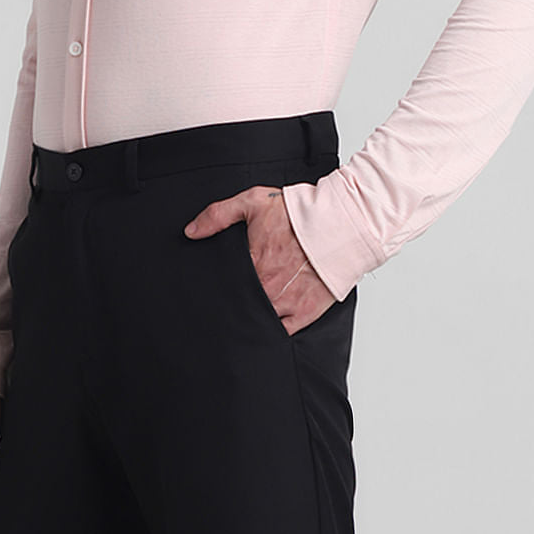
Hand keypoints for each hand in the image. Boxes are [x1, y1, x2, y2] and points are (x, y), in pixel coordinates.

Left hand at [183, 184, 335, 333]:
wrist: (343, 224)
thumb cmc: (301, 213)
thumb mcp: (254, 201)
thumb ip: (219, 214)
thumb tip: (191, 231)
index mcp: (253, 263)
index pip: (225, 284)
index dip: (217, 288)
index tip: (212, 290)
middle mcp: (267, 287)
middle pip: (240, 304)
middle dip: (232, 303)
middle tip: (222, 308)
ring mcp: (287, 303)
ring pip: (259, 320)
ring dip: (251, 318)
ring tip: (240, 321)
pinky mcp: (306, 312)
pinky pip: (282, 331)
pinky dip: (273, 331)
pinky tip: (265, 328)